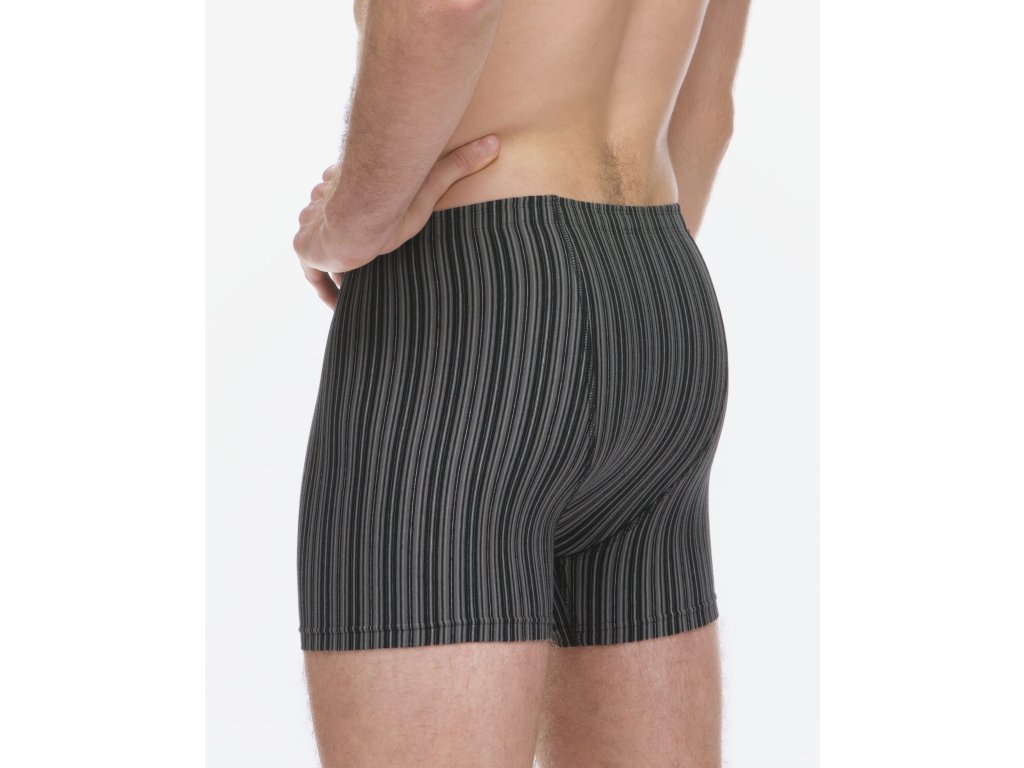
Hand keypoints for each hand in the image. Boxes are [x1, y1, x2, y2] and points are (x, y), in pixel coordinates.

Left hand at [293, 133, 500, 308]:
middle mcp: (323, 201)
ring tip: (360, 284)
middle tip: (367, 261)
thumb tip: (495, 144)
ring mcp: (310, 224)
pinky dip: (326, 287)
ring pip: (322, 247)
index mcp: (346, 181)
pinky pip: (313, 273)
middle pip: (331, 222)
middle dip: (344, 239)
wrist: (359, 215)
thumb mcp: (430, 184)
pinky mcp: (303, 249)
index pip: (347, 196)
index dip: (358, 212)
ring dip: (337, 262)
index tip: (371, 233)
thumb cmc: (394, 197)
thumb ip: (458, 165)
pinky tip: (341, 304)